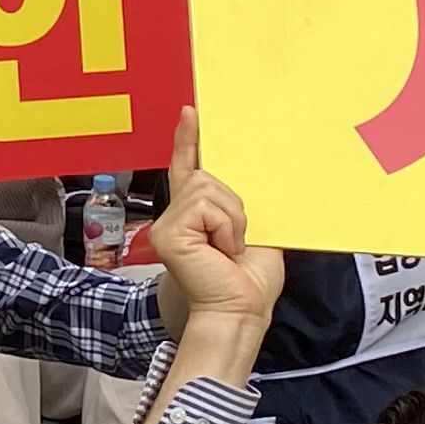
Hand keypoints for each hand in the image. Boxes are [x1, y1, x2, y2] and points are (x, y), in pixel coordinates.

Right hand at [151, 107, 280, 324]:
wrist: (241, 310)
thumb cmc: (249, 280)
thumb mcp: (255, 232)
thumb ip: (242, 206)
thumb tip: (252, 178)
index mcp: (197, 214)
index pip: (188, 168)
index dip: (188, 140)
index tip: (191, 113)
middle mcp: (176, 215)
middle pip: (209, 176)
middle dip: (235, 206)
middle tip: (237, 243)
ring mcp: (169, 223)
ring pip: (209, 189)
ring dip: (233, 219)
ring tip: (230, 249)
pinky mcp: (169, 232)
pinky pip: (206, 207)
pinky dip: (226, 228)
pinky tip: (222, 251)